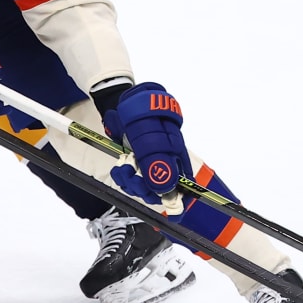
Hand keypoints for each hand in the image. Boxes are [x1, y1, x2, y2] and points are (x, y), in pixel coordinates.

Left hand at [99, 82, 190, 200]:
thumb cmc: (143, 117)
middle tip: (133, 176)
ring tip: (124, 168)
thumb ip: (157, 163)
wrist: (125, 104)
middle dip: (143, 188)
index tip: (157, 197)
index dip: (171, 197)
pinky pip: (131, 180)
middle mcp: (166, 164)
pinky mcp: (136, 164)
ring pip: (143, 187)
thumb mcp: (149, 138)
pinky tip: (120, 168)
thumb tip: (164, 188)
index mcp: (176, 158)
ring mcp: (150, 164)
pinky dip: (123, 177)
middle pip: (159, 191)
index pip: (182, 187)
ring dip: (130, 182)